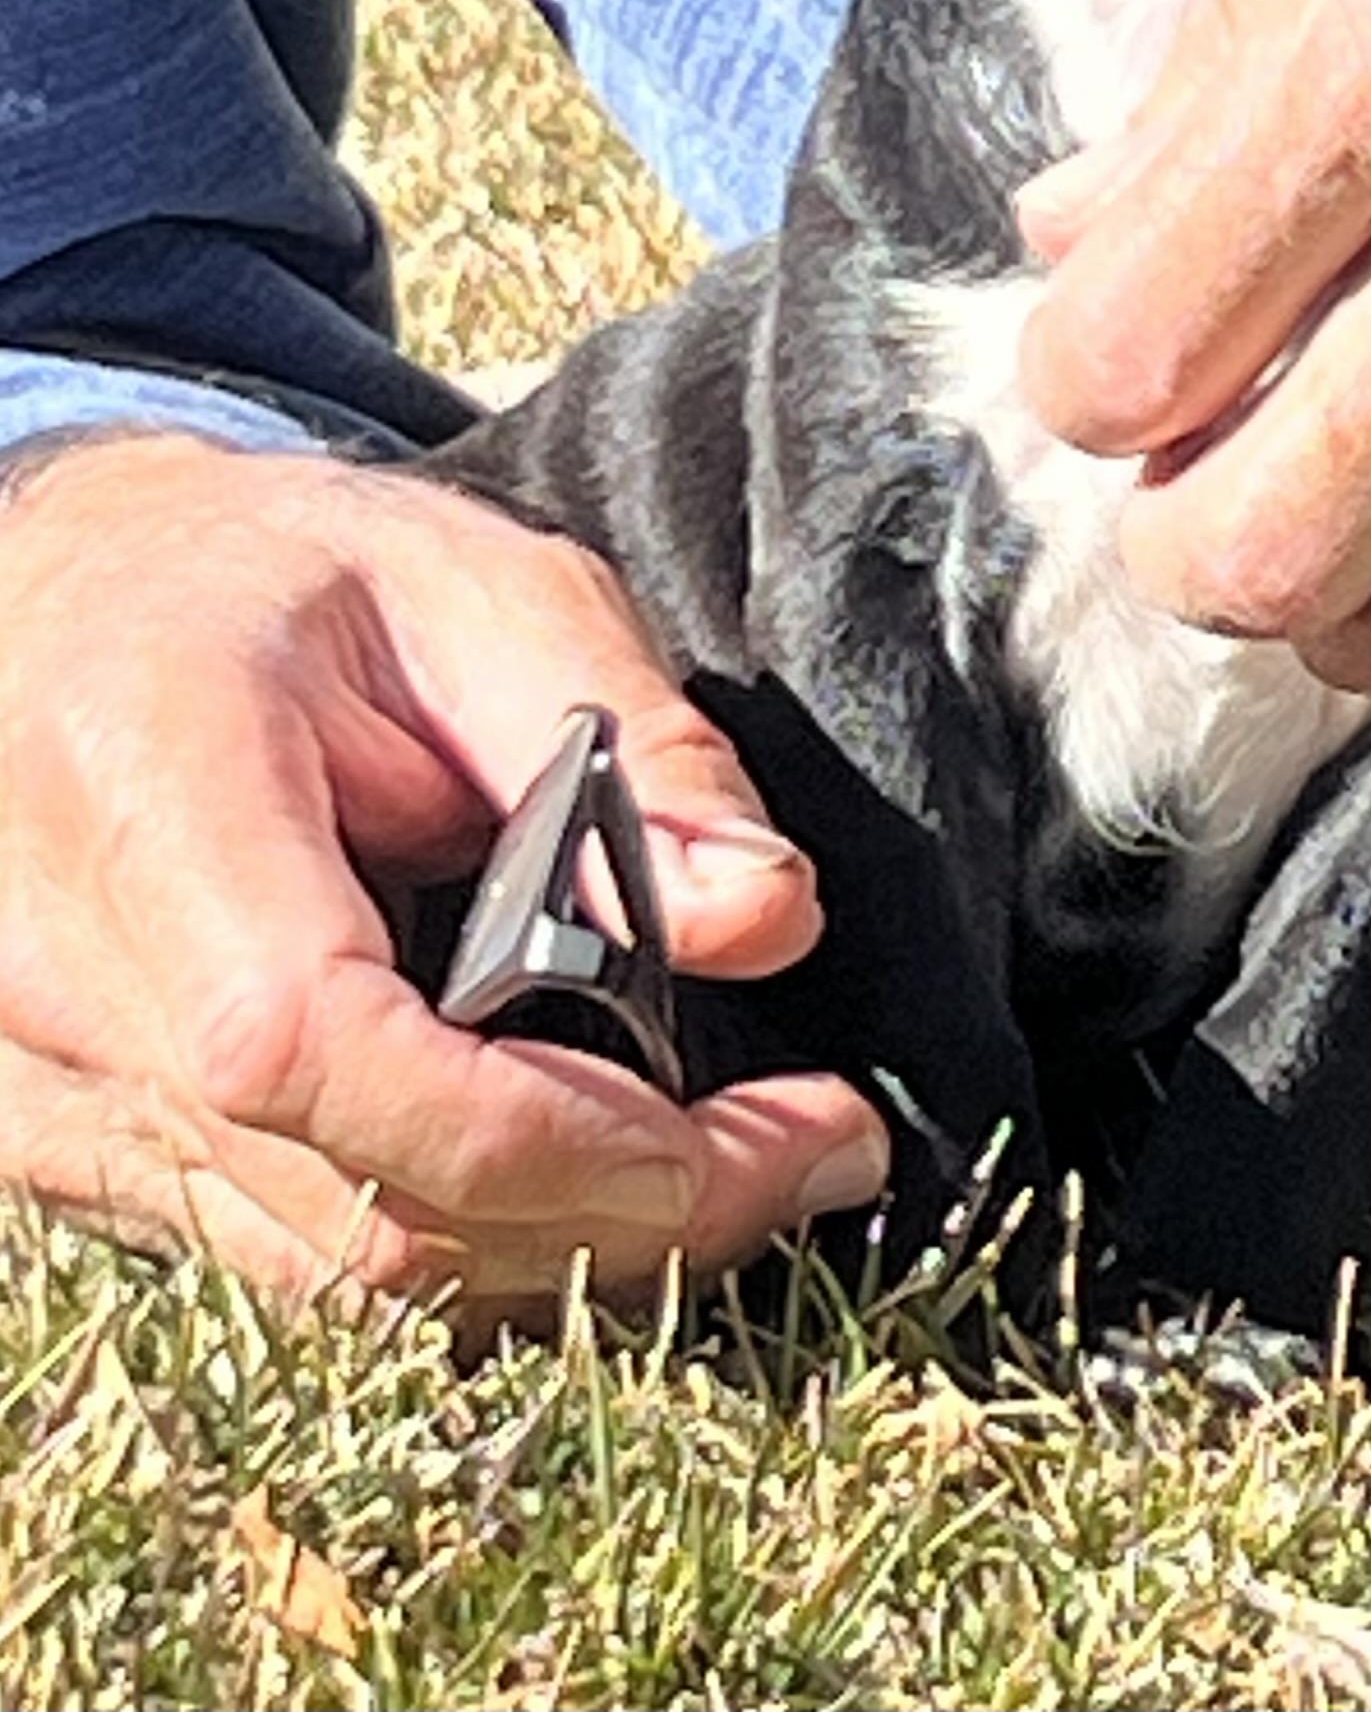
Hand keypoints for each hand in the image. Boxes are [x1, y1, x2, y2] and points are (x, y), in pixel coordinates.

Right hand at [0, 431, 887, 1308]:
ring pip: (328, 1270)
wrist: (84, 601)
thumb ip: (637, 742)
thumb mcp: (487, 586)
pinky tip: (586, 1166)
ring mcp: (42, 1089)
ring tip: (736, 1162)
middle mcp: (65, 973)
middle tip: (814, 1151)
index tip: (739, 1132)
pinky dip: (462, 1238)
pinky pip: (284, 1257)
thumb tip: (766, 917)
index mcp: (152, 790)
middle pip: (347, 1202)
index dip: (537, 1133)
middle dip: (619, 1216)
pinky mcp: (71, 1151)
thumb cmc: (284, 580)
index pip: (301, 1042)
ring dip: (559, 1250)